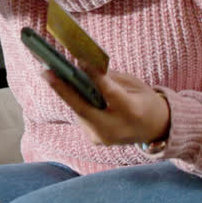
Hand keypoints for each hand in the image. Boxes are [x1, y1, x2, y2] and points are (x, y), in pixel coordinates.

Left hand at [44, 66, 170, 146]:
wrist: (156, 130)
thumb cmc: (145, 102)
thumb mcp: (135, 85)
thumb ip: (111, 78)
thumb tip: (85, 66)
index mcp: (132, 112)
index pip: (110, 93)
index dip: (94, 77)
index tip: (79, 61)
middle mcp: (116, 129)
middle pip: (84, 109)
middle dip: (62, 89)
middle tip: (45, 72)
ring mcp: (104, 138)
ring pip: (79, 112)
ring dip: (66, 93)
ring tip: (50, 74)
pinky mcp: (95, 140)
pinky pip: (82, 117)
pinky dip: (75, 102)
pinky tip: (64, 87)